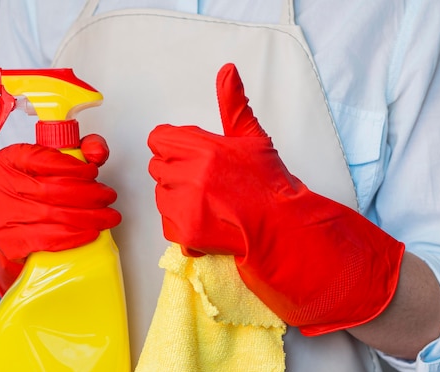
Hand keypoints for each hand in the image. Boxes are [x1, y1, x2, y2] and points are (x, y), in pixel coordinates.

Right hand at [0, 134, 120, 295]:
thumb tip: (97, 152)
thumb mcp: (55, 162)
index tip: (93, 171)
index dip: (74, 167)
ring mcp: (6, 215)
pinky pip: (49, 239)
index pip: (44, 159)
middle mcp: (4, 185)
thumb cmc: (37, 189)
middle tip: (108, 196)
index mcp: (11, 159)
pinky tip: (92, 233)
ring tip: (109, 216)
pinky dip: (75, 237)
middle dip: (89, 194)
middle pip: (53, 189)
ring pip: (54, 215)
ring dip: (89, 217)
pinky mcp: (11, 241)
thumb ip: (82, 150)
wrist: (13, 225)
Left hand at [148, 63, 404, 334]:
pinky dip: (182, 224)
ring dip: (177, 197)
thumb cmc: (269, 183)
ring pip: (161, 194)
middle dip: (177, 171)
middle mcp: (191, 175)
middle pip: (158, 166)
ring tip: (208, 201)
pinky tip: (207, 219)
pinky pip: (167, 222)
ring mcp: (186, 205)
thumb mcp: (253, 138)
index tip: (191, 155)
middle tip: (205, 181)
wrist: (281, 227)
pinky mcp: (185, 232)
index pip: (159, 139)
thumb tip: (227, 70)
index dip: (174, 145)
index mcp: (203, 148)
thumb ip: (234, 103)